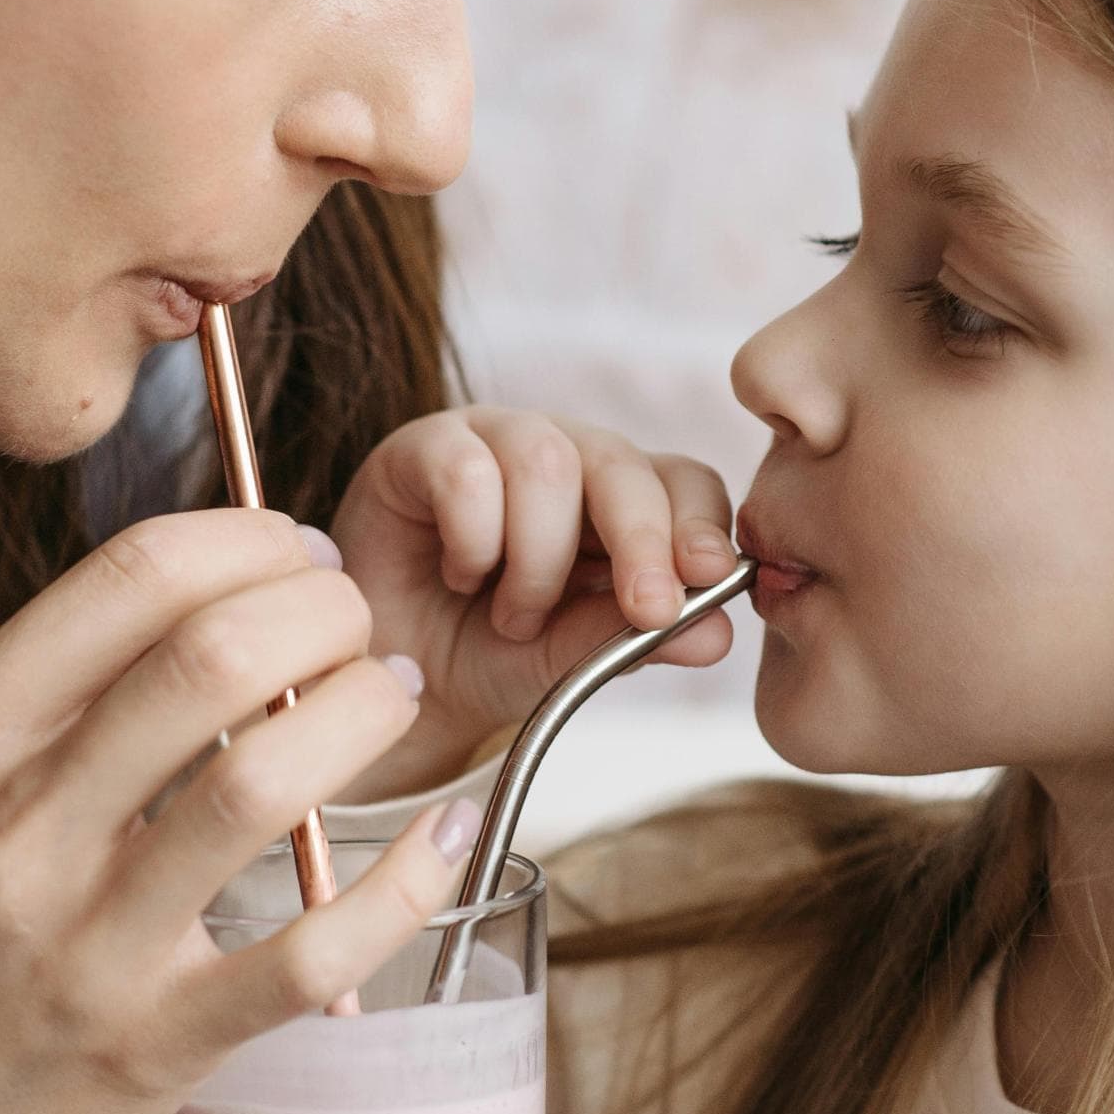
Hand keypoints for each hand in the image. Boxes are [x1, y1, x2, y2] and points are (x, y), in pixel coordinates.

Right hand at [0, 512, 479, 1113]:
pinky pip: (309, 950)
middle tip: (358, 620)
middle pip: (211, 656)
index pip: (132, 579)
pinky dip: (406, 881)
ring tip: (395, 695)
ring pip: (263, 782)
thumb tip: (212, 603)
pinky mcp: (152, 1047)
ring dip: (365, 713)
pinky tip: (447, 835)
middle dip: (322, 608)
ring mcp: (83, 945)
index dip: (251, 539)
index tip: (300, 552)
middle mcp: (11, 830)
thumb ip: (47, 702)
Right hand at [331, 407, 738, 796]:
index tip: (707, 578)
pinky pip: (467, 470)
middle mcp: (567, 455)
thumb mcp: (570, 662)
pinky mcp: (425, 445)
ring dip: (539, 562)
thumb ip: (636, 642)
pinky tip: (460, 576)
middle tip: (645, 609)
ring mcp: (495, 440)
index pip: (684, 482)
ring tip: (514, 616)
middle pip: (622, 463)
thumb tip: (718, 635)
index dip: (699, 524)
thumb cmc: (490, 656)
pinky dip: (474, 541)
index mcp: (622, 500)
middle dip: (643, 542)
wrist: (395, 674)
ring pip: (547, 464)